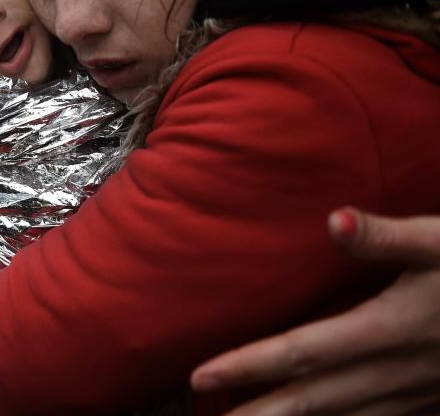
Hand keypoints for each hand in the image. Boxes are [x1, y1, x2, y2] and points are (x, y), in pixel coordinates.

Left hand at [190, 208, 439, 415]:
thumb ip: (389, 237)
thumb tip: (335, 219)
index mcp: (387, 329)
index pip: (301, 352)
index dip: (248, 365)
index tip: (200, 377)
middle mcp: (396, 370)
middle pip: (314, 399)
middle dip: (258, 413)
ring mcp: (418, 391)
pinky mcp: (433, 398)